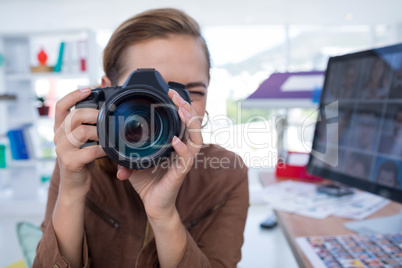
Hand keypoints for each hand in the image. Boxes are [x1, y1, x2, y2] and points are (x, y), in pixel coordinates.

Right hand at [54, 88, 105, 196]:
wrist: (75, 186)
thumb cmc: (83, 160)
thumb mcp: (82, 140)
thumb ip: (87, 126)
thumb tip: (105, 109)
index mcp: (60, 129)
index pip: (61, 106)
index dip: (73, 95)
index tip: (88, 89)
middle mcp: (58, 137)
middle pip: (76, 116)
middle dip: (95, 114)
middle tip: (108, 120)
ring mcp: (62, 150)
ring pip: (83, 131)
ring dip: (101, 133)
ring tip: (109, 137)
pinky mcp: (70, 162)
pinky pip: (90, 150)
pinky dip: (103, 149)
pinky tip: (109, 151)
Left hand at [116, 89, 202, 220]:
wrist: (153, 205)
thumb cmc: (148, 183)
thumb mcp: (133, 161)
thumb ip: (125, 150)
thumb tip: (111, 142)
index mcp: (174, 145)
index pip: (182, 122)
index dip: (180, 106)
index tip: (169, 92)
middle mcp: (182, 150)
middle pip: (193, 125)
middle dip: (187, 108)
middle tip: (175, 95)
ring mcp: (183, 161)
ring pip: (196, 138)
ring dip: (190, 123)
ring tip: (182, 111)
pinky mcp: (181, 173)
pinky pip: (186, 159)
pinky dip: (182, 149)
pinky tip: (176, 140)